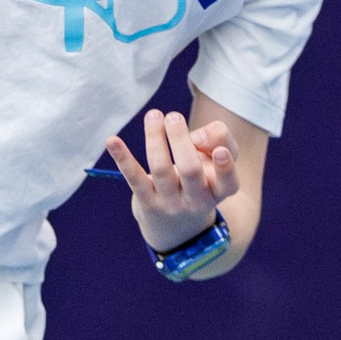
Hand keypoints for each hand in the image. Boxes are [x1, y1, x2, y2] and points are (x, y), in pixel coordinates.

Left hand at [105, 107, 238, 252]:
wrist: (176, 224)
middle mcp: (197, 200)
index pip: (229, 182)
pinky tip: (111, 140)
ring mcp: (171, 204)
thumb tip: (196, 136)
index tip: (219, 151)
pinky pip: (134, 178)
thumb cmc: (201, 177)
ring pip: (161, 170)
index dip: (226, 168)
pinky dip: (123, 158)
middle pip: (190, 170)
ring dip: (155, 139)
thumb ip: (219, 138)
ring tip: (153, 115)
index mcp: (219, 190)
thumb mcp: (217, 159)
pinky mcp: (147, 202)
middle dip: (180, 141)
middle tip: (173, 116)